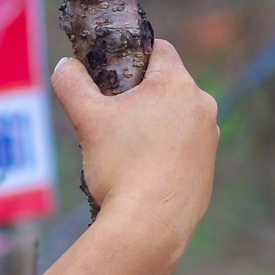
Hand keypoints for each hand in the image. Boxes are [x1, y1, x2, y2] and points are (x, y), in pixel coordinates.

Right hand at [51, 40, 217, 258]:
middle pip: (167, 86)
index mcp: (177, 84)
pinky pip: (184, 148)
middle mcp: (202, 106)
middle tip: (112, 118)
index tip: (112, 73)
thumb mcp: (87, 118)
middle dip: (141, 95)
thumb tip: (64, 67)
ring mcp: (209, 139)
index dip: (132, 55)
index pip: (159, 49)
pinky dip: (165, 153)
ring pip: (177, 118)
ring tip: (125, 151)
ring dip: (154, 125)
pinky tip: (142, 174)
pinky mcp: (208, 169)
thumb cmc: (121, 166)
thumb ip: (72, 84)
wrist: (149, 225)